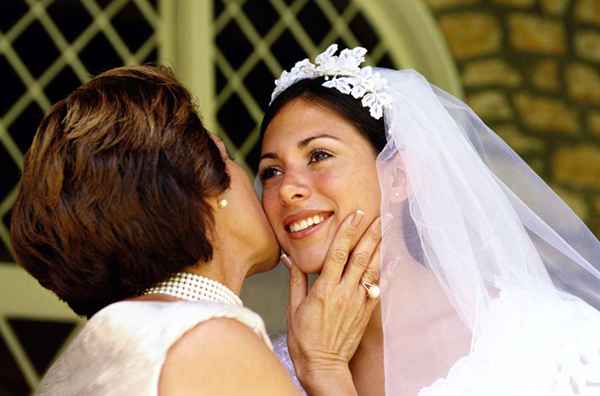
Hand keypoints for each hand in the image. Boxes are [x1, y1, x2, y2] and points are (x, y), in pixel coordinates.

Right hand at [284, 211, 380, 394]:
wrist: (323, 366)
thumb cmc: (305, 338)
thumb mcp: (294, 307)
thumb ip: (296, 280)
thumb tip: (290, 258)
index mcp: (324, 290)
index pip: (338, 253)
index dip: (347, 231)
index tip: (355, 214)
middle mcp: (344, 293)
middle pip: (361, 257)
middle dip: (370, 234)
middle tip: (378, 216)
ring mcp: (358, 303)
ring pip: (372, 270)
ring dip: (380, 248)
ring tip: (385, 230)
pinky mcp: (366, 312)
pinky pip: (378, 288)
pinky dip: (386, 272)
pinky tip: (392, 259)